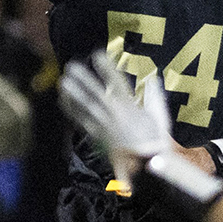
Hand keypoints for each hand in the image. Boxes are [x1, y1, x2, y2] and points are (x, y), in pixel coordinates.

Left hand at [59, 55, 174, 184]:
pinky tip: (64, 100)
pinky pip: (81, 121)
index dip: (106, 68)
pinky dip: (71, 110)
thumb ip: (155, 97)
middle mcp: (114, 114)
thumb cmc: (155, 142)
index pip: (116, 82)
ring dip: (73, 93)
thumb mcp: (160, 118)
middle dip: (83, 79)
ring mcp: (104, 126)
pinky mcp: (97, 137)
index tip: (97, 54)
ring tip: (62, 82)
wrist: (146, 167)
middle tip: (71, 66)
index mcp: (130, 107)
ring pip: (85, 106)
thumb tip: (153, 80)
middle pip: (95, 93)